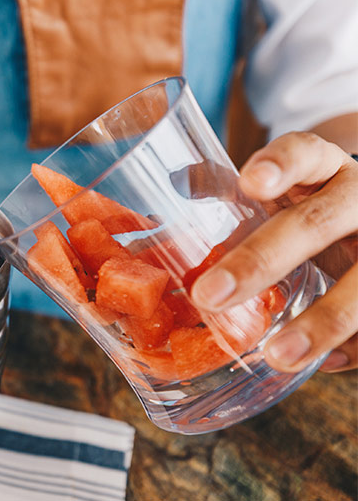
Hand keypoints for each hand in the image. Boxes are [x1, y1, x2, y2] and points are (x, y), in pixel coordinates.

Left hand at [190, 132, 357, 372]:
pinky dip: (355, 346)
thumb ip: (225, 187)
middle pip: (315, 225)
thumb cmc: (310, 205)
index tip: (250, 184)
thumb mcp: (277, 191)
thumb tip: (175, 184)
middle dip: (262, 261)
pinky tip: (329, 362)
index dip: (281, 165)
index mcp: (324, 168)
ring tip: (278, 354)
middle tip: (210, 296)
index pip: (306, 152)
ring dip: (323, 321)